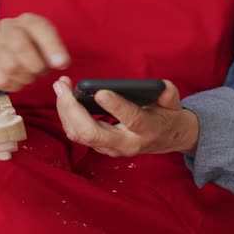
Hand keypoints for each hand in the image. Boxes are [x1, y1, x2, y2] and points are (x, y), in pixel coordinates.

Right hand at [0, 13, 70, 99]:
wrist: (0, 50)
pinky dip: (14, 85)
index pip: (39, 28)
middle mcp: (8, 27)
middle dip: (36, 66)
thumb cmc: (31, 48)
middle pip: (21, 47)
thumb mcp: (46, 44)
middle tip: (42, 73)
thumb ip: (57, 51)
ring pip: (11, 67)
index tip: (62, 65)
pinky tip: (18, 81)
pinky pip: (2, 80)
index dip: (52, 47)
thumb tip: (62, 63)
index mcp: (27, 20)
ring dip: (26, 77)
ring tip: (30, 76)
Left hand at [53, 76, 199, 156]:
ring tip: (60, 86)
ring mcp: (110, 148)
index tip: (100, 92)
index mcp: (147, 130)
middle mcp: (125, 143)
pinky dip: (66, 115)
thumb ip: (168, 95)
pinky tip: (63, 96)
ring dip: (65, 110)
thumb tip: (160, 87)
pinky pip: (76, 134)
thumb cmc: (166, 116)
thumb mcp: (172, 103)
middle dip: (73, 109)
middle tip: (63, 86)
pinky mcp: (99, 146)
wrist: (165, 139)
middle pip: (91, 133)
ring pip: (79, 135)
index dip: (116, 107)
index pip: (131, 120)